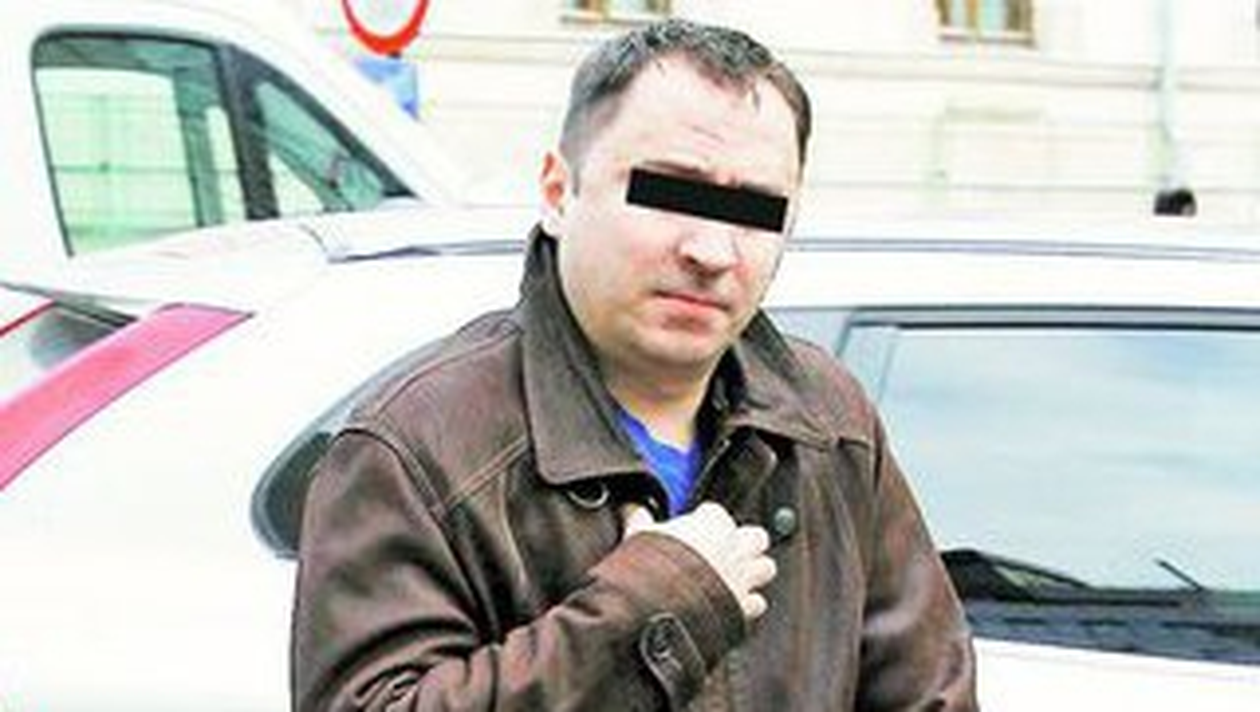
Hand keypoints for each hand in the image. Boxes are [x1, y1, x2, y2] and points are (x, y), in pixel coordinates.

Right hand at [623, 501, 776, 619]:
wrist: (662, 609)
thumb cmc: (652, 568)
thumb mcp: (639, 536)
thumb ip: (638, 518)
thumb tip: (628, 506)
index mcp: (711, 525)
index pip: (717, 514)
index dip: (705, 522)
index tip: (693, 530)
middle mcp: (734, 548)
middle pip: (756, 537)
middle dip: (745, 544)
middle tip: (725, 551)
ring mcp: (742, 578)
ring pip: (765, 568)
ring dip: (753, 572)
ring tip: (734, 577)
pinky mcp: (743, 607)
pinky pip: (757, 603)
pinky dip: (747, 604)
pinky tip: (732, 606)